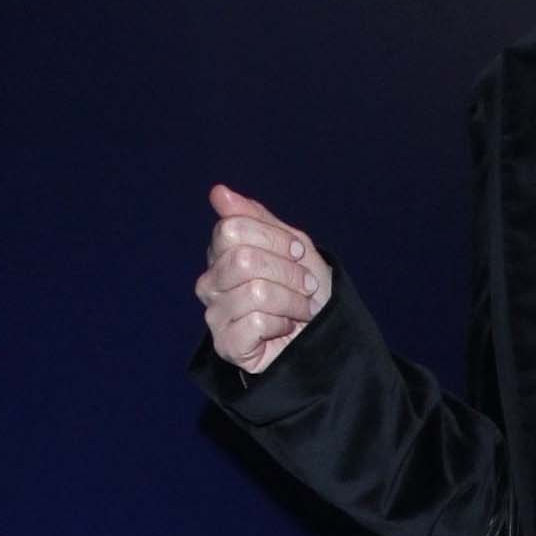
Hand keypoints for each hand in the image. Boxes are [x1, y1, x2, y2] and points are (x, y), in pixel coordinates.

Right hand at [195, 183, 331, 373]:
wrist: (324, 336)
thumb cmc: (307, 291)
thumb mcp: (292, 246)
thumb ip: (257, 218)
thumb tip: (218, 192)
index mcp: (222, 253)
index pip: (233, 228)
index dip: (274, 239)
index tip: (297, 253)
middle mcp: (211, 282)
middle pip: (243, 259)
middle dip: (288, 272)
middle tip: (306, 286)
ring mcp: (215, 314)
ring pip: (254, 291)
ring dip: (292, 300)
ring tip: (302, 308)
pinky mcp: (226, 344)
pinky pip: (255, 322)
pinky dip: (282, 323)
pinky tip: (285, 328)